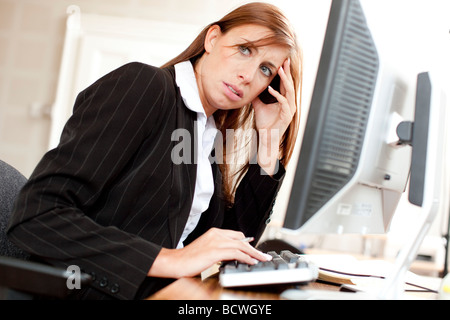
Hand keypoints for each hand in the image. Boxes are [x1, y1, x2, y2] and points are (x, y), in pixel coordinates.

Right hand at [147, 228, 271, 278]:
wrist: (176, 262)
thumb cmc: (188, 259)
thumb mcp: (206, 251)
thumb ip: (218, 250)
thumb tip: (231, 256)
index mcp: (214, 232)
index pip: (236, 235)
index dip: (247, 242)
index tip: (254, 249)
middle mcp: (216, 234)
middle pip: (241, 240)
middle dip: (254, 248)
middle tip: (263, 255)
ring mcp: (216, 241)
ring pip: (241, 246)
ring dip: (254, 253)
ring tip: (262, 259)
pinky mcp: (216, 250)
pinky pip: (237, 253)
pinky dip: (246, 257)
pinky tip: (252, 261)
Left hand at [252, 58, 296, 139]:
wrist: (267, 137)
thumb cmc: (265, 124)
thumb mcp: (259, 107)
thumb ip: (257, 97)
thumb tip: (251, 89)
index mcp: (285, 100)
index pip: (286, 83)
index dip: (285, 73)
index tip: (283, 61)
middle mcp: (290, 103)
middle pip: (290, 84)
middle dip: (287, 72)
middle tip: (285, 60)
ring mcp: (290, 109)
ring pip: (289, 91)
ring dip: (284, 80)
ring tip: (280, 70)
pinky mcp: (287, 115)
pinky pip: (283, 102)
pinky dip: (277, 95)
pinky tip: (270, 89)